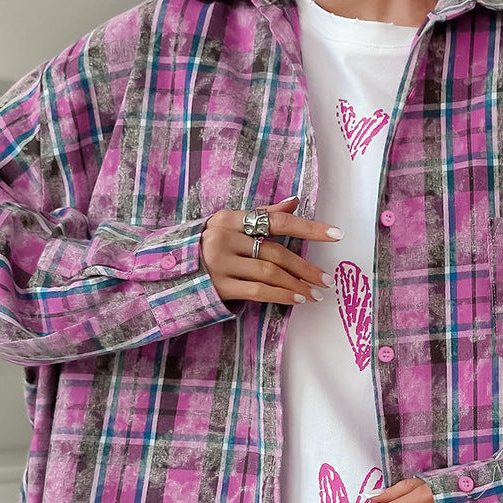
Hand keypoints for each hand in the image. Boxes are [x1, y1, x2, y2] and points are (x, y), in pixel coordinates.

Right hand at [200, 197, 342, 304]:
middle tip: (326, 279)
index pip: (276, 221)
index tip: (335, 234)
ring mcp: (219, 263)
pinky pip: (258, 292)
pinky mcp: (218, 286)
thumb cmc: (205, 248)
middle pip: (275, 252)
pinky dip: (281, 295)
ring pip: (269, 273)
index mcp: (228, 219)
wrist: (167, 273)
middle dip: (305, 267)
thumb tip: (295, 202)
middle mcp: (223, 238)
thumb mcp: (229, 227)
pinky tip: (297, 299)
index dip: (308, 227)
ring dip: (297, 285)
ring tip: (315, 293)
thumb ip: (262, 215)